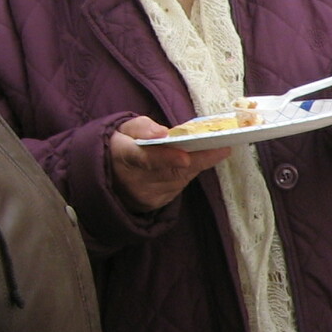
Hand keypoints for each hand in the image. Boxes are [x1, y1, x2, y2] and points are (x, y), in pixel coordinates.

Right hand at [111, 117, 231, 210]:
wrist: (109, 174)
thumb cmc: (123, 145)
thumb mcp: (124, 128)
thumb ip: (142, 127)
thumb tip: (163, 132)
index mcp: (122, 154)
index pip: (144, 158)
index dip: (165, 158)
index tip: (185, 157)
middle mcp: (132, 179)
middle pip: (170, 171)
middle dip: (199, 160)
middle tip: (222, 149)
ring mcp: (143, 194)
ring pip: (178, 180)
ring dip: (196, 165)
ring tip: (215, 150)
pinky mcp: (153, 203)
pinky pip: (178, 187)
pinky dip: (187, 174)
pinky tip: (194, 163)